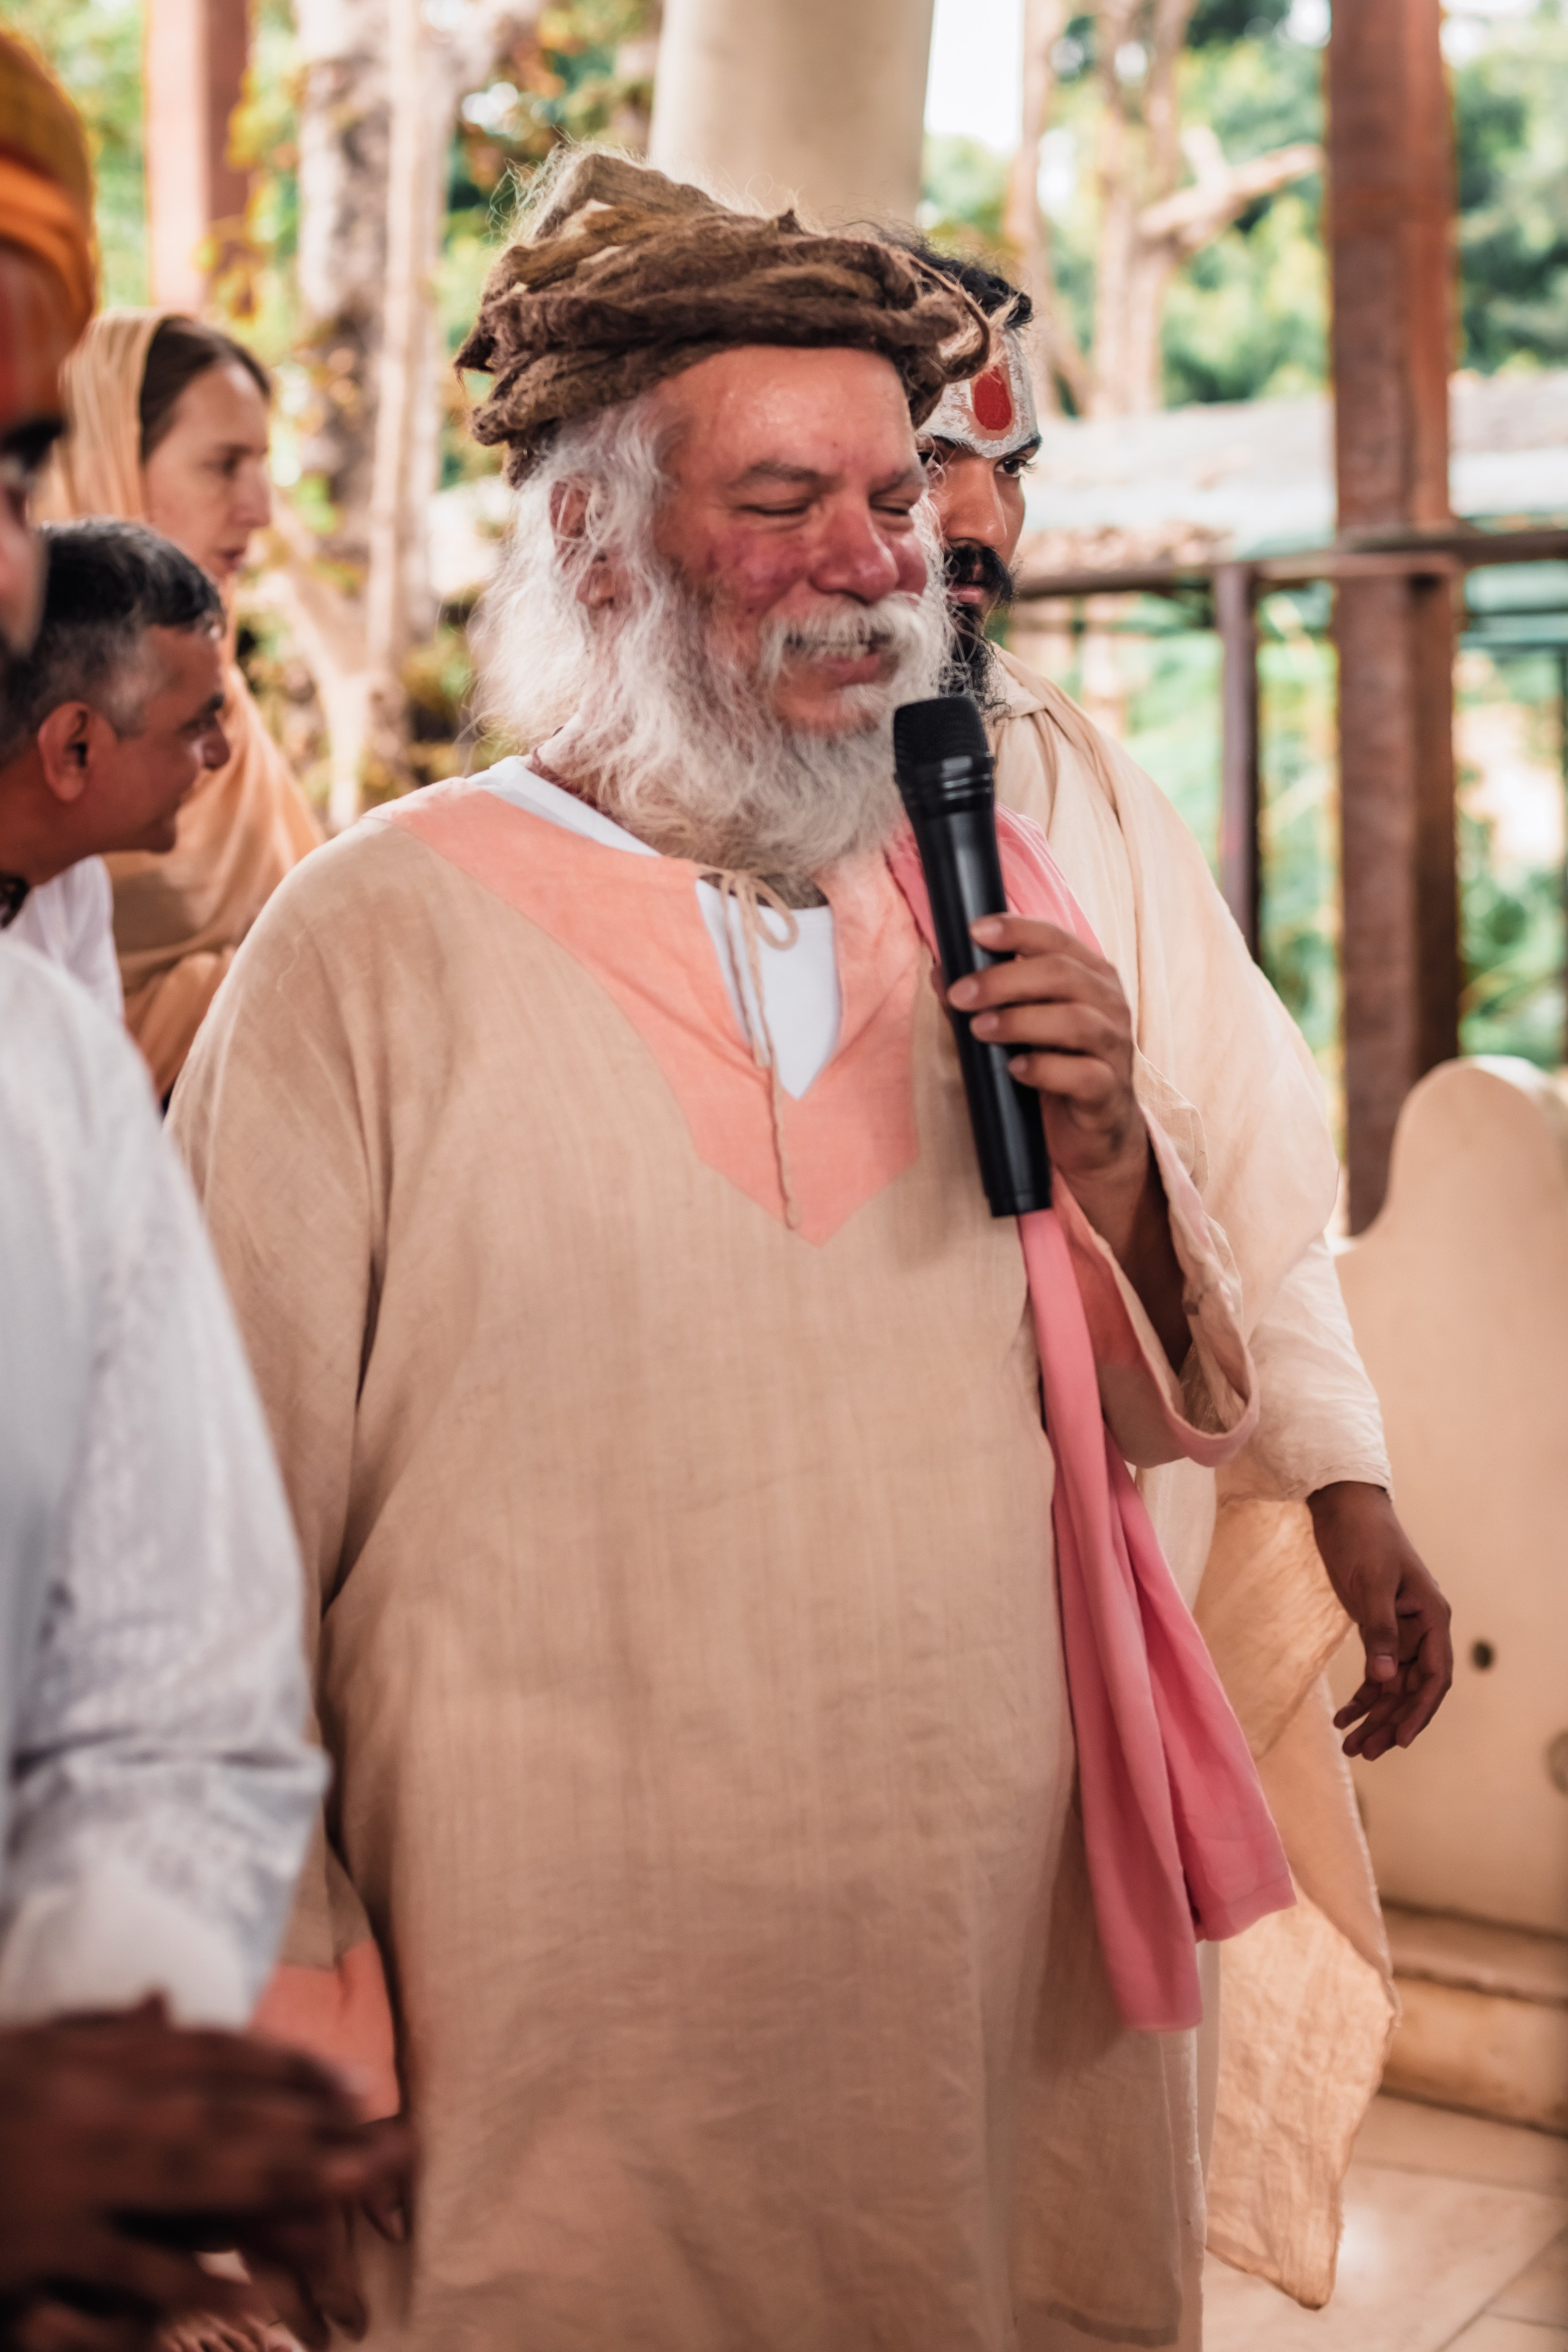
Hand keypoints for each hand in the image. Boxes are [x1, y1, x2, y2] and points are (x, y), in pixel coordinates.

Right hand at [0, 2002, 408, 2349]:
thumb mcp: (27, 2048)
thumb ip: (100, 2035)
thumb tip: (165, 2004)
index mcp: (87, 2056)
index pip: (207, 2055)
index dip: (284, 2068)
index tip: (350, 2081)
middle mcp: (93, 2104)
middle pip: (223, 2111)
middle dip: (311, 2122)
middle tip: (388, 2134)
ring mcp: (71, 2174)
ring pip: (198, 2175)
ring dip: (285, 2180)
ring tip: (357, 2190)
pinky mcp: (42, 2242)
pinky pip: (131, 2268)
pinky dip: (193, 2283)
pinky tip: (253, 2298)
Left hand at [947, 917, 1187, 1361]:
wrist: (1093, 1134)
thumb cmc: (1055, 1068)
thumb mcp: (1019, 1027)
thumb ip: (984, 997)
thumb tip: (940, 970)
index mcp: (1090, 977)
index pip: (1057, 939)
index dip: (1017, 930)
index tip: (974, 932)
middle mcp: (1109, 1005)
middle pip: (1063, 975)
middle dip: (1004, 980)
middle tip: (960, 993)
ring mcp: (1114, 1048)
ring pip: (1076, 1021)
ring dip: (1021, 1021)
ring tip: (980, 1029)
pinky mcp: (1108, 1091)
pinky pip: (1082, 1075)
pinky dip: (1045, 1069)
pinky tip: (1015, 1070)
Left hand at [1309, 1482, 1453, 1759]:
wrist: (1343, 1507)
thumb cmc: (1363, 1538)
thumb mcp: (1370, 1584)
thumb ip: (1378, 1631)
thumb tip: (1383, 1679)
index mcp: (1432, 1618)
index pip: (1434, 1676)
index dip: (1419, 1710)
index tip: (1399, 1740)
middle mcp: (1421, 1629)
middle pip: (1411, 1688)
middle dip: (1389, 1722)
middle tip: (1363, 1752)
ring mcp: (1400, 1630)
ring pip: (1392, 1686)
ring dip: (1373, 1716)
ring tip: (1350, 1746)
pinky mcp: (1376, 1628)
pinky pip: (1375, 1672)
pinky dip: (1361, 1695)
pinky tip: (1343, 1717)